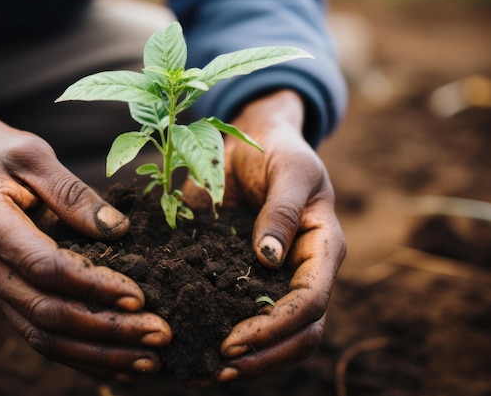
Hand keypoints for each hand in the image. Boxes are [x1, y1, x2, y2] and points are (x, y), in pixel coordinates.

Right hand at [0, 101, 171, 379]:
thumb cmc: (6, 156)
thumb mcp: (35, 156)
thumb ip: (72, 193)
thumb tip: (117, 230)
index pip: (44, 267)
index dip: (92, 285)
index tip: (139, 296)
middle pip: (46, 313)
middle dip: (106, 329)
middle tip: (158, 335)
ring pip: (43, 336)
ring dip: (98, 354)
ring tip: (148, 361)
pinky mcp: (7, 295)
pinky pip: (42, 335)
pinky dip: (81, 354)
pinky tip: (118, 365)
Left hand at [183, 90, 345, 381]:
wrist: (256, 140)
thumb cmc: (280, 151)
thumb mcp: (289, 170)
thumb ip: (282, 210)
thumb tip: (267, 258)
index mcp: (322, 248)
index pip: (311, 302)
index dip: (276, 327)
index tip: (234, 342)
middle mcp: (303, 271)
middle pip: (299, 334)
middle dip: (262, 357)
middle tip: (215, 368)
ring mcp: (276, 277)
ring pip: (275, 336)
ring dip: (245, 360)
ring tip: (200, 371)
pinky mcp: (246, 274)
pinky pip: (241, 312)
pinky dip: (221, 334)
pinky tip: (190, 345)